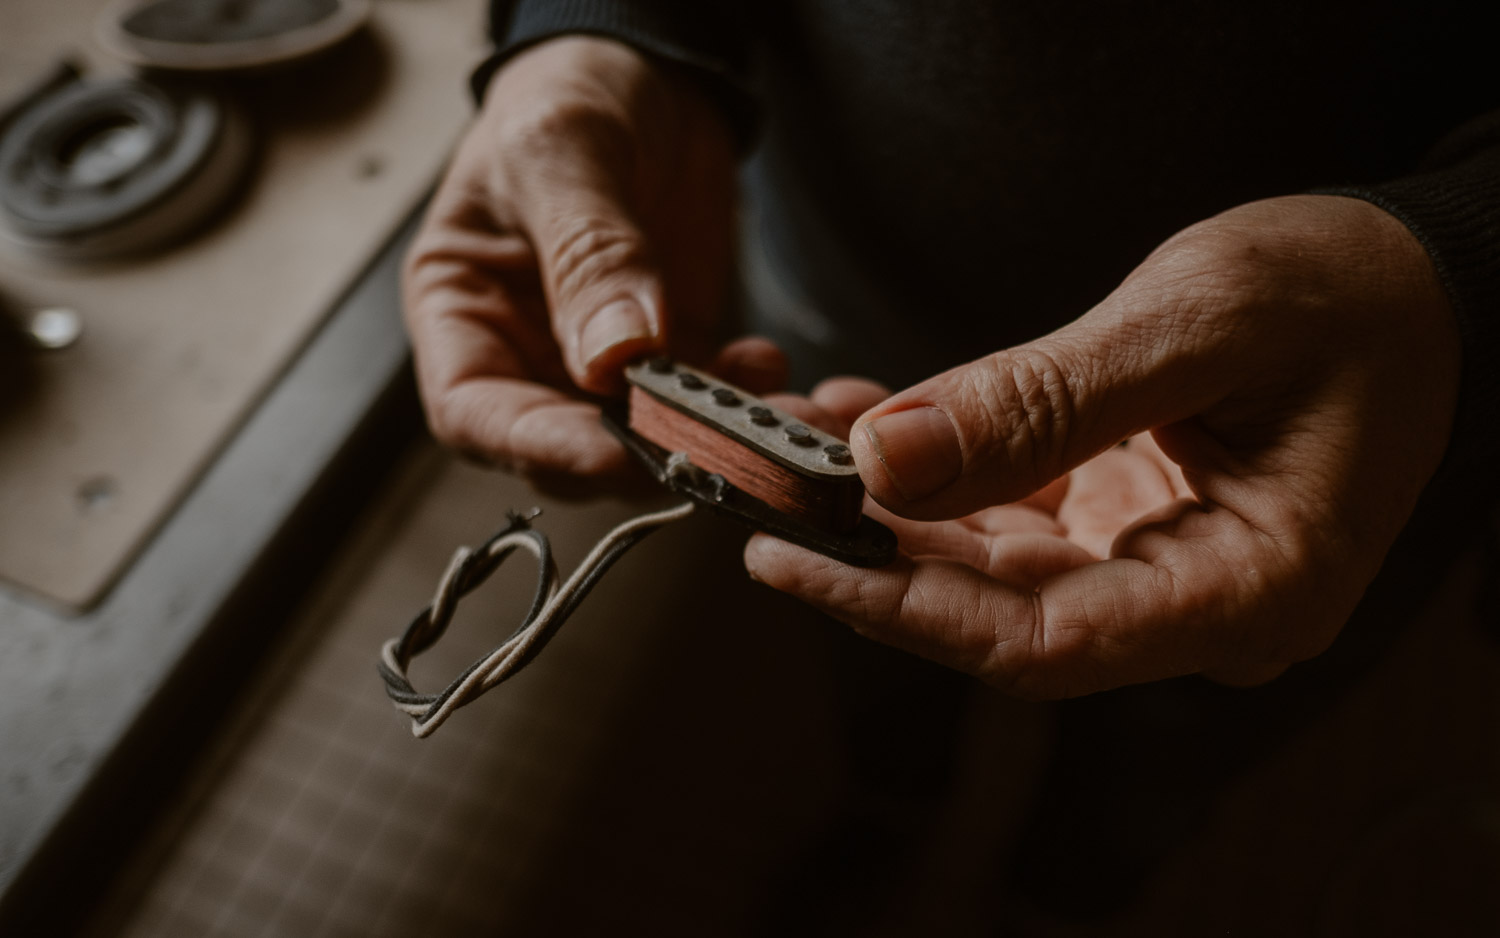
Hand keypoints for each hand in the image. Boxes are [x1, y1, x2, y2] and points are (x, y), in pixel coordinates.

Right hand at [403, 37, 780, 493]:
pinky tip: (768, 372)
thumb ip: (587, 252)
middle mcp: (525, 350)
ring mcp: (601, 360)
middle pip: (566, 446)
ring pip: (646, 437)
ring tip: (766, 415)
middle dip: (641, 454)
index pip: (475, 414)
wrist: (648, 68)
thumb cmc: (568, 91)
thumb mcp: (563, 151)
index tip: (609, 453)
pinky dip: (741, 403)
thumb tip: (613, 355)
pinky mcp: (670, 350)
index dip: (538, 447)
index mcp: (462, 309)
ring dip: (710, 441)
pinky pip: (703, 402)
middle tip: (710, 444)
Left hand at [745, 195, 1461, 696]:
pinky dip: (932, 477)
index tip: (791, 559)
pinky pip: (1007, 522)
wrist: (1405, 282)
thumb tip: (886, 458)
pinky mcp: (1123, 529)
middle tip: (760, 493)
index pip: (1040, 643)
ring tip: (794, 444)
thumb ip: (1042, 402)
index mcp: (1248, 593)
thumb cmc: (1346, 297)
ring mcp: (1156, 573)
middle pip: (998, 616)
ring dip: (886, 512)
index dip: (902, 610)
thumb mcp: (1196, 326)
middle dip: (871, 556)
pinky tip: (865, 421)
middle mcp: (1196, 608)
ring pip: (989, 572)